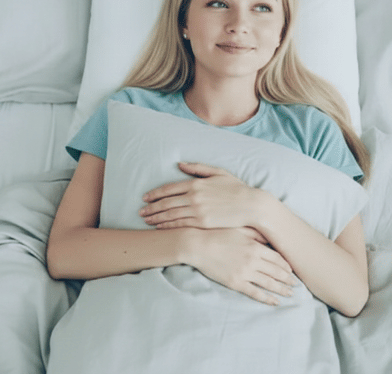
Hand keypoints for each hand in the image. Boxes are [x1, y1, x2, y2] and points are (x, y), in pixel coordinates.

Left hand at [139, 162, 267, 229]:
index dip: (155, 194)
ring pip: (170, 214)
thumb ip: (198, 168)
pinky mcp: (203, 223)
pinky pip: (181, 224)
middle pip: (166, 202)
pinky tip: (160, 227)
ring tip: (146, 219)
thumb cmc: (236, 188)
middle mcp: (193, 196)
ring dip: (156, 217)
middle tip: (140, 211)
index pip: (169, 188)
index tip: (145, 197)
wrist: (252, 205)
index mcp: (195, 183)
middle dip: (151, 207)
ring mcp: (197, 210)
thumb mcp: (218, 172)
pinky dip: (168, 225)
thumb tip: (180, 164)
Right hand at [187, 227, 296, 305]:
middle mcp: (253, 260)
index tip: (291, 270)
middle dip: (288, 279)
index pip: (277, 258)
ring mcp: (245, 272)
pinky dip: (267, 298)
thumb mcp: (238, 229)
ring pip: (269, 283)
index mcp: (255, 246)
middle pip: (277, 272)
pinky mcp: (236, 282)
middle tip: (296, 284)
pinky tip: (275, 301)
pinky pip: (255, 292)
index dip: (286, 266)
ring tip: (290, 294)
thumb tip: (269, 238)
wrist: (197, 245)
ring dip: (282, 289)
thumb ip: (255, 234)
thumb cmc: (215, 234)